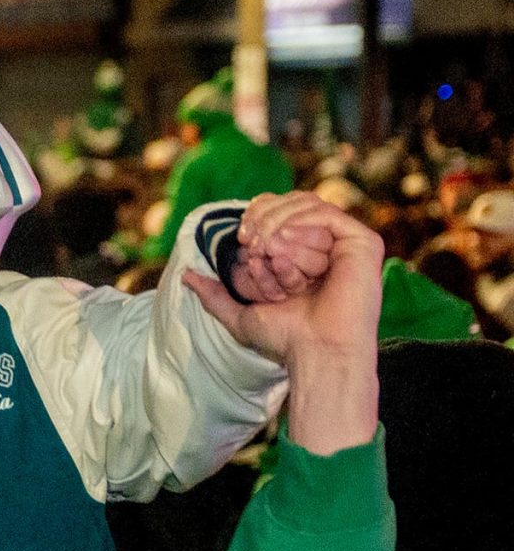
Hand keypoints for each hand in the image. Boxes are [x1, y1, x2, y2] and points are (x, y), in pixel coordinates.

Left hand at [188, 197, 382, 454]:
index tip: (240, 237)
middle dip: (264, 218)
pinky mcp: (364, 242)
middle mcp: (327, 242)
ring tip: (266, 251)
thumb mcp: (240, 314)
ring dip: (277, 225)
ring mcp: (347, 241)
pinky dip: (300, 225)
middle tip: (249, 243)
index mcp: (304, 250)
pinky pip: (328, 215)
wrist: (317, 350)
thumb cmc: (287, 336)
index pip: (280, 208)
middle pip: (293, 201)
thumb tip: (186, 276)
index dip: (257, 213)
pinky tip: (283, 249)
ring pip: (308, 205)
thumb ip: (215, 295)